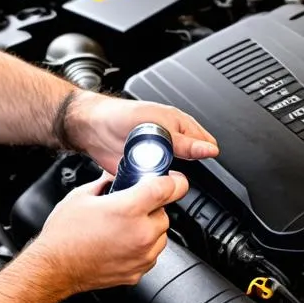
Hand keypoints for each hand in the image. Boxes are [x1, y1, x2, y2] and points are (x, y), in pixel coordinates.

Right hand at [28, 170, 188, 296]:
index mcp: (128, 209)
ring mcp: (141, 256)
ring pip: (161, 235)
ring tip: (124, 227)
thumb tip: (114, 176)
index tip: (173, 180)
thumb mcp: (81, 196)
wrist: (52, 269)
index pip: (168, 188)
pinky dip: (143, 247)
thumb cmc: (63, 236)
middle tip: (132, 207)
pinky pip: (151, 254)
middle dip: (152, 207)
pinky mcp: (137, 272)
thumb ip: (105, 182)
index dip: (174, 180)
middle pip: (165, 213)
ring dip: (149, 228)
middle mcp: (140, 234)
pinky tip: (121, 243)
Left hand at [65, 92, 218, 173]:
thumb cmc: (122, 116)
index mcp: (178, 127)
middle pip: (190, 163)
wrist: (93, 128)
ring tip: (163, 173)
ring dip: (170, 179)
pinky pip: (156, 185)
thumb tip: (209, 149)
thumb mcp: (161, 125)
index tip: (207, 160)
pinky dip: (156, 186)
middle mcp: (169, 144)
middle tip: (180, 168)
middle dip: (188, 169)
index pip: (203, 144)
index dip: (206, 153)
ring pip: (174, 177)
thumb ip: (184, 141)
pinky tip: (154, 183)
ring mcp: (157, 159)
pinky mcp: (144, 173)